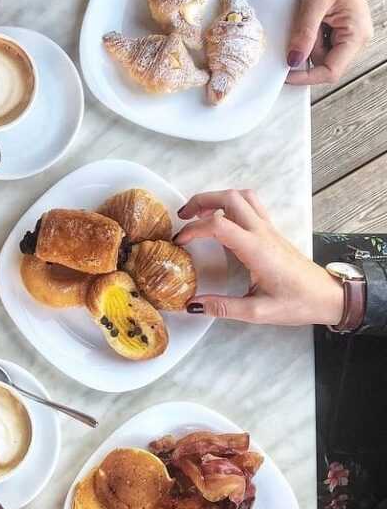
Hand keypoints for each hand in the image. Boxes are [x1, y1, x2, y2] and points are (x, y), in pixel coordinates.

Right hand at [175, 190, 344, 325]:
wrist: (328, 296)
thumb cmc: (298, 303)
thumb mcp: (258, 312)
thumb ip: (224, 308)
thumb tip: (193, 306)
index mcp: (256, 249)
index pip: (218, 225)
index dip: (193, 229)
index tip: (179, 241)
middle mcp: (262, 232)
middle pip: (229, 197)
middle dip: (201, 200)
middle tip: (183, 216)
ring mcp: (268, 229)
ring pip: (242, 196)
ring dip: (217, 198)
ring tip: (199, 214)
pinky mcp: (272, 231)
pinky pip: (250, 206)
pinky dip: (230, 205)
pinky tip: (221, 222)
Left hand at [287, 0, 372, 84]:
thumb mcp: (314, 1)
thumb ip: (304, 33)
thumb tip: (294, 61)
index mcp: (356, 34)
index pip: (331, 71)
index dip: (307, 77)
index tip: (285, 73)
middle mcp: (355, 39)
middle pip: (324, 65)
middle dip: (305, 55)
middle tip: (295, 33)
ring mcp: (346, 37)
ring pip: (318, 56)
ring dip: (304, 45)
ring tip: (304, 20)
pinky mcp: (336, 33)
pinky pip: (317, 46)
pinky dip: (306, 40)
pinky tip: (305, 22)